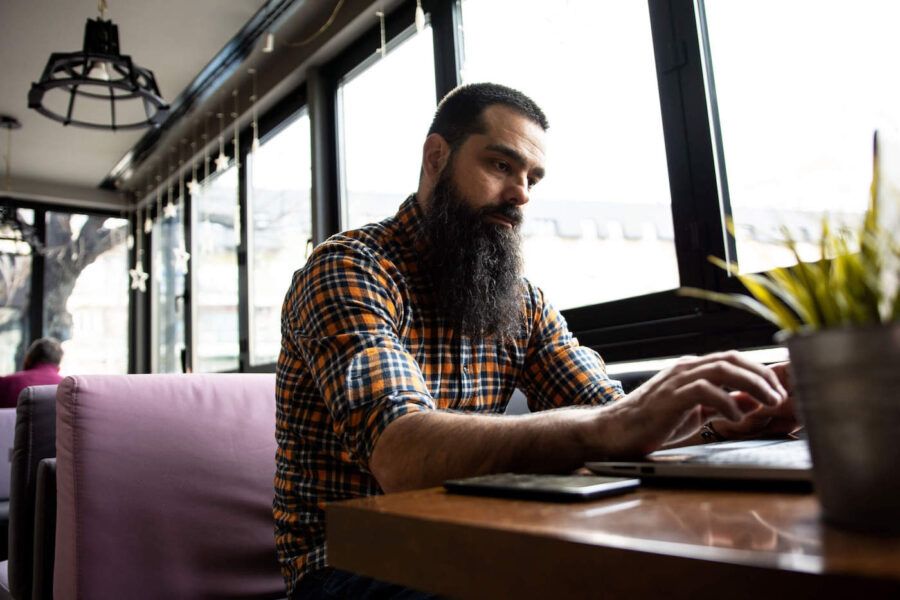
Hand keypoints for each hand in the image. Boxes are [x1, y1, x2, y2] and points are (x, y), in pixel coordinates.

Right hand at [598, 351, 787, 456]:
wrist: (615, 432)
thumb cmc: (652, 423)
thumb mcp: (695, 414)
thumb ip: (721, 405)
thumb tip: (752, 403)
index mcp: (692, 371)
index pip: (733, 360)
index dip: (760, 372)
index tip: (779, 390)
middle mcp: (686, 369)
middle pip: (732, 359)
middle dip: (762, 375)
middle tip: (781, 395)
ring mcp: (677, 380)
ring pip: (723, 368)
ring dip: (752, 384)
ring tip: (770, 402)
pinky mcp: (670, 397)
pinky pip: (705, 390)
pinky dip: (726, 402)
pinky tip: (736, 418)